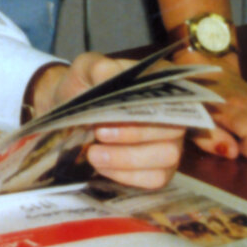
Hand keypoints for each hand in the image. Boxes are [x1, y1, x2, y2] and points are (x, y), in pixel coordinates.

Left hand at [30, 54, 185, 190]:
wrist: (69, 110)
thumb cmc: (86, 86)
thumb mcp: (86, 69)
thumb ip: (99, 69)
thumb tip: (110, 76)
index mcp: (160, 82)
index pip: (176, 92)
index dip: (158, 103)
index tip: (122, 108)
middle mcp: (172, 113)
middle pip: (173, 127)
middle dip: (135, 133)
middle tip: (99, 132)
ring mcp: (170, 142)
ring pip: (167, 156)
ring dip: (128, 158)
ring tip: (94, 154)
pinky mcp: (160, 168)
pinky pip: (156, 178)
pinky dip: (128, 175)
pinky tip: (103, 167)